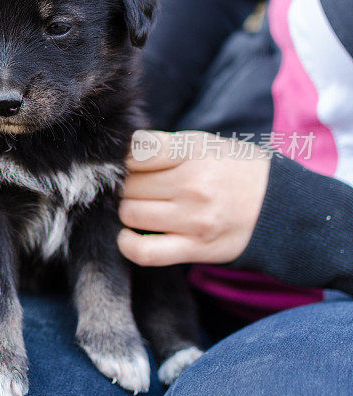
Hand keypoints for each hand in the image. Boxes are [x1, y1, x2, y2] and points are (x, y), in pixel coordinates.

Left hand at [117, 130, 269, 265]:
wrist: (277, 206)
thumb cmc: (230, 170)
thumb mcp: (202, 144)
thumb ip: (161, 146)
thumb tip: (118, 155)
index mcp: (193, 152)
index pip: (136, 152)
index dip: (123, 160)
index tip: (130, 165)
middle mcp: (193, 185)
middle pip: (128, 186)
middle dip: (126, 187)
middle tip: (140, 189)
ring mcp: (194, 219)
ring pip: (130, 214)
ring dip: (129, 212)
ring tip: (143, 207)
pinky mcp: (195, 248)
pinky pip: (144, 251)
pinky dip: (127, 244)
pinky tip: (129, 235)